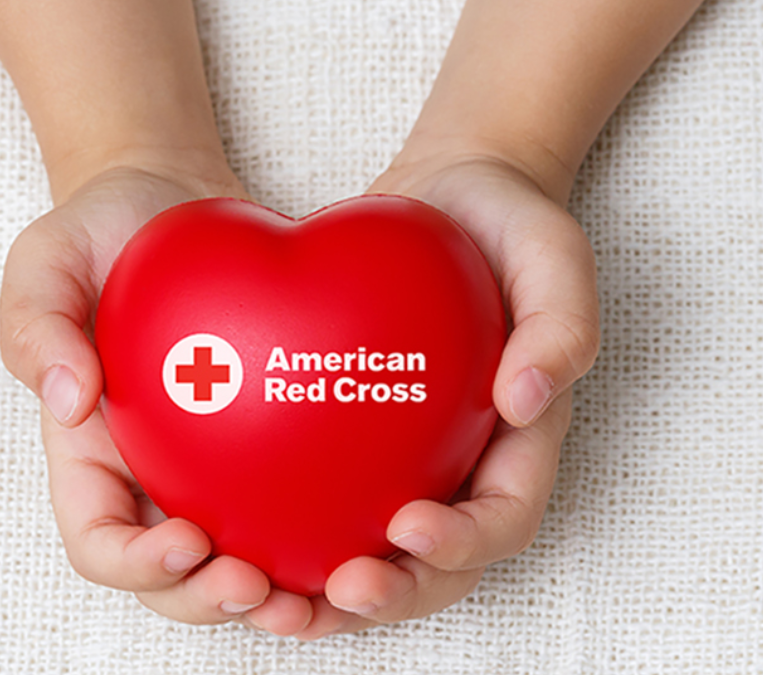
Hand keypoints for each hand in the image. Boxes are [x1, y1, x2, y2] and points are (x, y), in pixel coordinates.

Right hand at [0, 164, 314, 634]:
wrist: (175, 206)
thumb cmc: (101, 232)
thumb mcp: (48, 260)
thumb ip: (37, 324)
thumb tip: (68, 399)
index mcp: (92, 449)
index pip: (101, 539)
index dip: (137, 565)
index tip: (187, 543)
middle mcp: (152, 467)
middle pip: (175, 573)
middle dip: (212, 596)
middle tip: (261, 584)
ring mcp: (211, 455)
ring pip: (240, 548)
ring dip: (274, 587)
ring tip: (319, 586)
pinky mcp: (265, 430)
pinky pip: (289, 490)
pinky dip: (316, 525)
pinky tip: (360, 523)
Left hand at [287, 152, 598, 638]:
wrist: (448, 196)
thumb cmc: (508, 224)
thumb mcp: (552, 255)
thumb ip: (560, 325)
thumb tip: (526, 401)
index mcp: (519, 438)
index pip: (502, 517)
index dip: (464, 543)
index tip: (409, 527)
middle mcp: (464, 459)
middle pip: (436, 559)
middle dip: (395, 589)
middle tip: (341, 588)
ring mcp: (410, 452)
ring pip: (374, 545)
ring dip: (332, 591)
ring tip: (278, 602)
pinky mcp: (356, 433)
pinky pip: (325, 493)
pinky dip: (291, 530)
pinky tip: (239, 537)